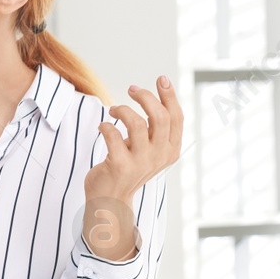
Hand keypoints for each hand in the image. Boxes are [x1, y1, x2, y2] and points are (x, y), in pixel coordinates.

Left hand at [83, 75, 182, 260]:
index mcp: (170, 150)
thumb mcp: (148, 149)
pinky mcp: (120, 165)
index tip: (161, 79)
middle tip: (132, 90)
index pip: (176, 117)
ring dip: (122, 110)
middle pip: (160, 117)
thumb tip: (154, 96)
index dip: (170, 96)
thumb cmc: (127, 167)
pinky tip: (102, 127)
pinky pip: (113, 134)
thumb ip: (153, 129)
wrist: (110, 199)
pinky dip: (105, 126)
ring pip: (137, 123)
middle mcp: (159, 156)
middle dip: (146, 97)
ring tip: (113, 111)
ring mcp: (141, 162)